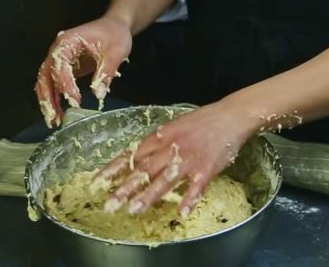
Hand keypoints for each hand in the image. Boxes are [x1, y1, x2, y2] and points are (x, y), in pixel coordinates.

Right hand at [35, 16, 131, 126]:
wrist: (114, 27)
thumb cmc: (115, 34)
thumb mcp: (116, 51)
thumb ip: (106, 72)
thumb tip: (98, 94)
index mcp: (68, 41)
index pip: (60, 64)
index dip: (65, 83)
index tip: (75, 99)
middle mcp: (58, 49)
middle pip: (45, 74)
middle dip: (47, 97)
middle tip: (54, 117)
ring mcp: (59, 59)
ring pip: (46, 81)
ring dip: (48, 101)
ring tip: (54, 120)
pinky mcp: (64, 68)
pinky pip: (54, 84)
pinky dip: (54, 98)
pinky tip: (58, 112)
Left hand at [97, 101, 254, 216]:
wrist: (230, 116)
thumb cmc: (203, 121)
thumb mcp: (175, 126)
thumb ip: (157, 142)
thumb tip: (138, 156)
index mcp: (161, 136)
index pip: (132, 154)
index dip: (115, 168)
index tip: (98, 182)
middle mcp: (171, 147)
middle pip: (144, 169)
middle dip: (125, 188)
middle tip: (109, 204)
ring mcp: (189, 159)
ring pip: (165, 179)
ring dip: (149, 196)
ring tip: (134, 210)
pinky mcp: (207, 168)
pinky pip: (196, 187)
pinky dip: (189, 199)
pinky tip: (181, 212)